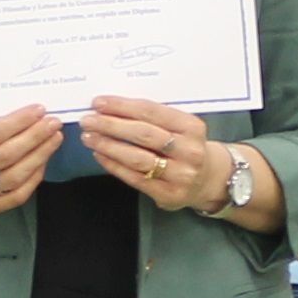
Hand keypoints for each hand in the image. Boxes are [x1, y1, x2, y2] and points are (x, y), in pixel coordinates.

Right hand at [0, 105, 60, 215]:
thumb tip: (23, 110)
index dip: (17, 122)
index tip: (39, 110)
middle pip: (6, 156)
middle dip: (34, 137)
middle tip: (53, 122)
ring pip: (15, 176)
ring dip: (39, 155)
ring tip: (55, 138)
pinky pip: (16, 195)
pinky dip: (33, 177)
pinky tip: (44, 160)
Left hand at [80, 96, 223, 211]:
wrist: (208, 179)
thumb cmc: (186, 146)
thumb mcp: (181, 126)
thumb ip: (154, 117)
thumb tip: (111, 107)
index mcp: (191, 127)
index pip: (151, 111)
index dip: (122, 106)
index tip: (99, 102)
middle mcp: (189, 151)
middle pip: (143, 134)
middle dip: (111, 125)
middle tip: (88, 120)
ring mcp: (180, 175)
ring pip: (137, 158)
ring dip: (109, 146)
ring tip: (89, 137)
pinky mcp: (168, 194)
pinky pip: (135, 178)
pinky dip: (114, 165)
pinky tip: (100, 155)